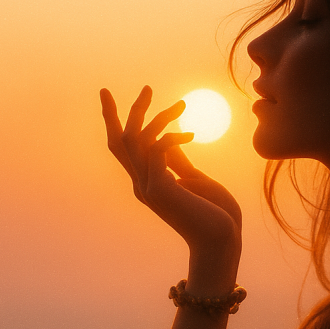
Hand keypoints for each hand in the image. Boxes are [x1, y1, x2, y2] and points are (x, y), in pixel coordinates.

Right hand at [100, 86, 241, 261]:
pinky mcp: (160, 189)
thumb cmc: (215, 214)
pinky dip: (170, 136)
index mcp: (147, 182)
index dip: (112, 119)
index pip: (122, 147)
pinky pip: (156, 149)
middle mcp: (141, 184)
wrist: (223, 241)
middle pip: (122, 139)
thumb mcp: (196, 179)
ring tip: (182, 105)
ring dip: (159, 117)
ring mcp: (148, 188)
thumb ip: (179, 161)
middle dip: (132, 111)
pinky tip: (191, 135)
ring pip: (137, 140)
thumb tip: (172, 138)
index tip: (107, 94)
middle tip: (148, 87)